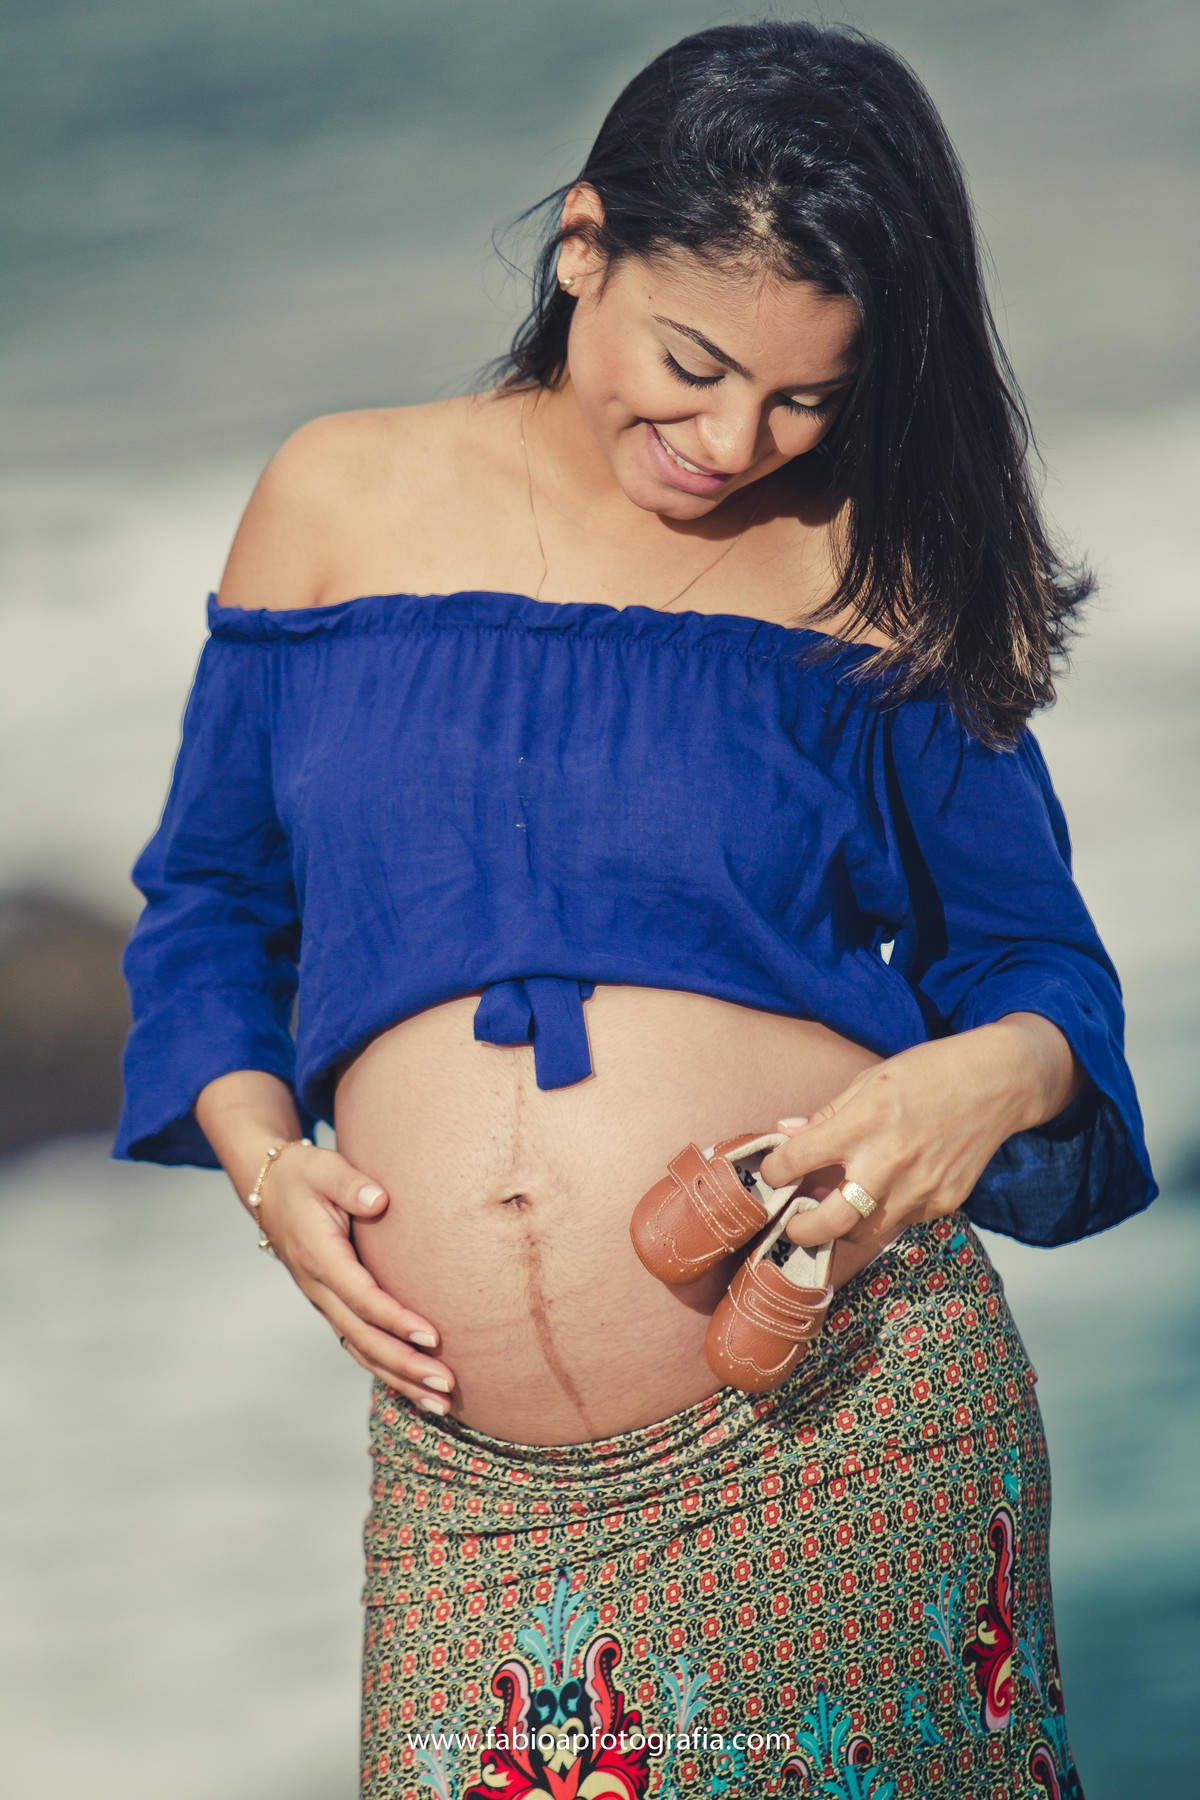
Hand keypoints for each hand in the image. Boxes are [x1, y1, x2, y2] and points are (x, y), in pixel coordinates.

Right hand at [253, 1143, 455, 1411]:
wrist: (270, 1187)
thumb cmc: (303, 1175)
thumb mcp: (322, 1167)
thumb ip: (350, 1183)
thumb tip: (378, 1199)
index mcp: (320, 1257)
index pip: (362, 1297)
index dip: (396, 1320)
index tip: (432, 1337)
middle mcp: (319, 1288)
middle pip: (364, 1337)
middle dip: (405, 1365)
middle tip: (446, 1385)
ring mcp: (324, 1301)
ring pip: (361, 1350)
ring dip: (400, 1378)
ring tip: (440, 1403)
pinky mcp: (332, 1305)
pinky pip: (359, 1344)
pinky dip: (386, 1369)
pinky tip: (415, 1388)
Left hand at [757, 1016, 1081, 1263]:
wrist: (998, 1082)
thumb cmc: (930, 1073)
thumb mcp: (869, 1080)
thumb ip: (827, 1114)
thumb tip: (785, 1133)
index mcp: (863, 1122)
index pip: (797, 1160)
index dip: (774, 1170)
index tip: (772, 1172)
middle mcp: (889, 1162)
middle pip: (829, 1223)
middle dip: (801, 1231)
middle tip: (793, 1225)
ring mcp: (919, 1189)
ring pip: (865, 1233)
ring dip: (843, 1227)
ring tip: (836, 1208)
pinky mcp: (943, 1203)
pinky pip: (900, 1222)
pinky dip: (884, 1214)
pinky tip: (884, 1191)